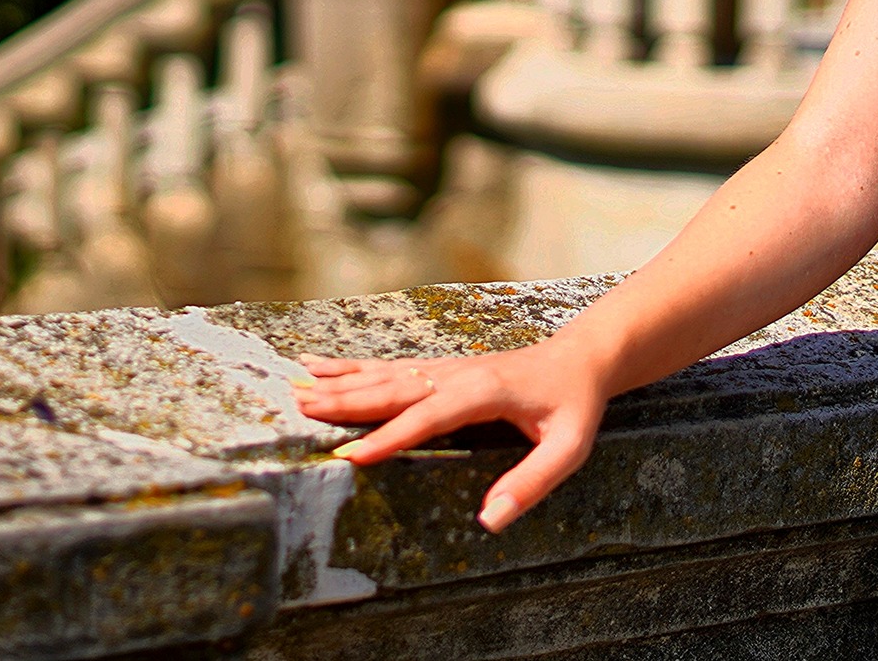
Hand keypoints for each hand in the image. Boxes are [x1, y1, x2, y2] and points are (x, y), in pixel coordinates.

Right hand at [290, 342, 607, 532]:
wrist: (582, 357)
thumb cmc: (575, 405)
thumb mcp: (569, 447)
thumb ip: (532, 482)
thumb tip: (490, 520)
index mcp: (485, 391)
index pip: (431, 415)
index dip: (392, 436)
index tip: (352, 456)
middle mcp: (458, 374)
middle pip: (397, 388)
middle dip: (347, 400)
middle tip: (300, 409)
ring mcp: (447, 368)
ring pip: (387, 375)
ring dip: (340, 381)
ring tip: (295, 386)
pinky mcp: (441, 369)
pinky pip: (392, 369)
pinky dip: (352, 368)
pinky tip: (319, 367)